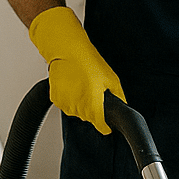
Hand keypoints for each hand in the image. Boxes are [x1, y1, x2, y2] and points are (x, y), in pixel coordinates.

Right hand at [29, 7, 124, 132]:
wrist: (67, 51)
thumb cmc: (88, 63)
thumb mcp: (111, 79)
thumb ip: (118, 97)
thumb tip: (122, 106)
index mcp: (93, 106)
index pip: (102, 127)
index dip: (106, 124)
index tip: (107, 122)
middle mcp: (78, 108)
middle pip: (89, 118)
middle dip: (93, 109)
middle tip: (93, 91)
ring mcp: (66, 104)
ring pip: (77, 111)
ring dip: (81, 103)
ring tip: (83, 86)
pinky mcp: (56, 99)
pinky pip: (66, 104)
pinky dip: (70, 98)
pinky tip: (73, 86)